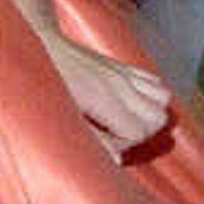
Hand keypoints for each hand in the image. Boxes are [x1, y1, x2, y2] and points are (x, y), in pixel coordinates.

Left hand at [44, 27, 174, 157]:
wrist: (40, 43)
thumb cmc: (45, 83)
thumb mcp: (63, 117)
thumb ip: (92, 139)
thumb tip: (116, 160)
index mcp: (105, 99)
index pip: (140, 131)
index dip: (125, 144)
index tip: (105, 143)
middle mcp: (120, 84)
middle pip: (160, 117)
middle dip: (144, 131)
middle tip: (116, 134)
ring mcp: (123, 72)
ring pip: (164, 97)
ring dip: (150, 112)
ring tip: (125, 119)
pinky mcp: (121, 65)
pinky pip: (153, 80)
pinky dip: (148, 95)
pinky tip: (124, 103)